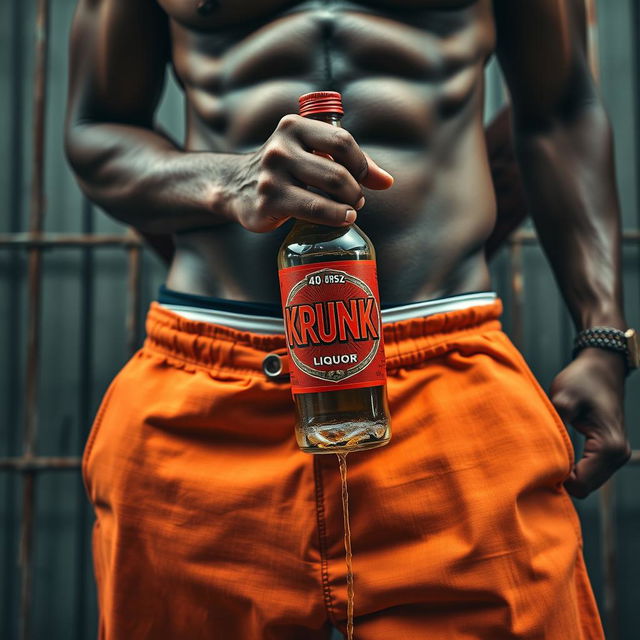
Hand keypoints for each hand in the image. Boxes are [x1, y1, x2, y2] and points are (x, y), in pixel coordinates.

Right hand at [230, 114, 393, 231]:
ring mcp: (272, 175)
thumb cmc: (284, 170)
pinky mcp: (269, 201)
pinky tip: (341, 219)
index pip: (341, 140)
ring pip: (329, 190)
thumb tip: (387, 181)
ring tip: (349, 210)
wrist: (236, 187)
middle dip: (355, 189)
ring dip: (348, 204)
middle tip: (356, 199)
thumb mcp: (311, 154)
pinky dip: (335, 217)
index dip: (361, 163)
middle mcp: (281, 147)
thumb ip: (348, 161)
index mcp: (293, 126)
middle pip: (338, 169)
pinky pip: (314, 210)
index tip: (365, 178)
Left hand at [550, 348, 630, 497]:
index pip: (578, 485)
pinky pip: (587, 472)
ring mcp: (615, 456)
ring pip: (585, 482)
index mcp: (608, 447)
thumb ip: (556, 429)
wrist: (601, 368)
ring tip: (548, 451)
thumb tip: (544, 458)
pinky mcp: (608, 452)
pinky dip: (571, 467)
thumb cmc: (581, 380)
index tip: (537, 459)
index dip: (555, 478)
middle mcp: (617, 456)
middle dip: (560, 478)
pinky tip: (557, 450)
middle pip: (582, 489)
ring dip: (566, 472)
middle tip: (538, 455)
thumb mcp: (563, 399)